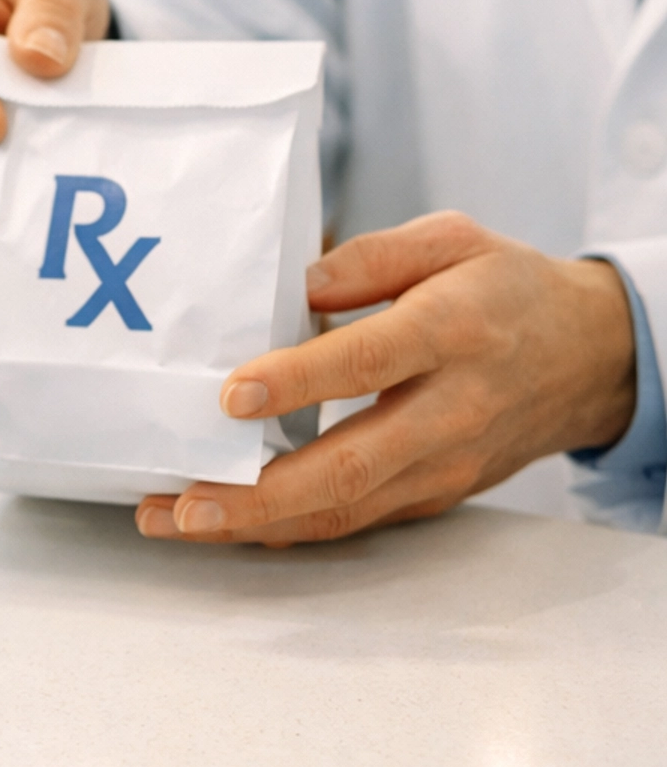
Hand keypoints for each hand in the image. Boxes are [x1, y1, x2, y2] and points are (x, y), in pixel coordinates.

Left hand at [135, 212, 636, 547]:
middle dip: (259, 495)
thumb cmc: (506, 291)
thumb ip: (371, 256)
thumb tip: (296, 283)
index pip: (369, 362)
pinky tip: (231, 523)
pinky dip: (289, 528)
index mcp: (453, 331)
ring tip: (180, 521)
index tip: (231, 395)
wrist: (586, 358)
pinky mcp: (432, 496)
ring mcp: (442, 466)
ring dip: (258, 524)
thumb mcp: (452, 239)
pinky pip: (355, 521)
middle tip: (184, 503)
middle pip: (350, 466)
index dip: (298, 381)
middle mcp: (449, 411)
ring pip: (346, 510)